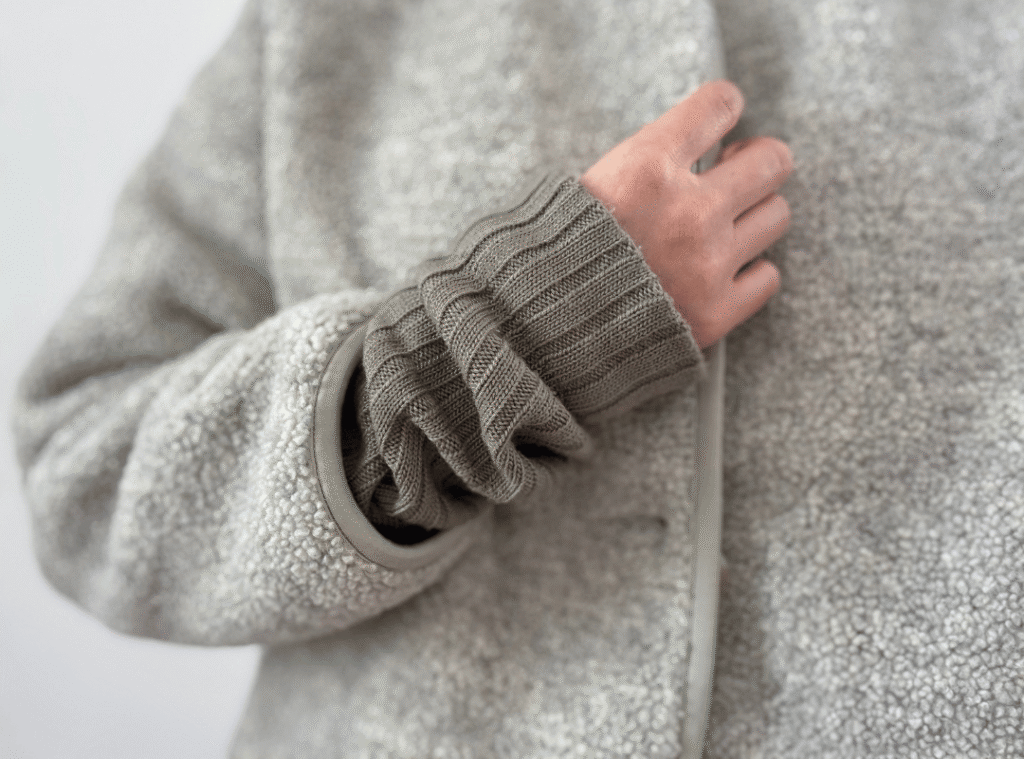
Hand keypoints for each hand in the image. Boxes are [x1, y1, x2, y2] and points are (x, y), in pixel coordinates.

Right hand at [579, 80, 791, 348]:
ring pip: (776, 215)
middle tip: (735, 173)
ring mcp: (707, 264)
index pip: (721, 103)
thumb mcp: (585, 185)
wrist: (537, 331)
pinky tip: (718, 272)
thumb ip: (646, 161)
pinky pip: (767, 276)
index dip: (724, 110)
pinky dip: (748, 273)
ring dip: (752, 217)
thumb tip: (702, 143)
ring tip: (722, 228)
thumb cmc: (554, 253)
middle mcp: (688, 211)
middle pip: (772, 160)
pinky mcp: (716, 312)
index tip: (719, 123)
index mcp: (646, 166)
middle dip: (755, 161)